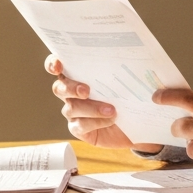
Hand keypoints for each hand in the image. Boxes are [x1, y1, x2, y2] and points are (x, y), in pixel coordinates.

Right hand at [45, 54, 161, 152]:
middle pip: (59, 88)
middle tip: (86, 90)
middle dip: (70, 88)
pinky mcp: (79, 129)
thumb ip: (131, 72)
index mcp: (79, 73)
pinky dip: (94, 122)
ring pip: (71, 108)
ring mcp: (74, 111)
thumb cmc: (132, 94)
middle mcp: (72, 92)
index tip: (59, 65)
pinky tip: (109, 120)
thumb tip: (137, 70)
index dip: (53, 63)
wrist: (138, 122)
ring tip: (112, 110)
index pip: (57, 65)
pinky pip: (80, 125)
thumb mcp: (133, 80)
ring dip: (91, 108)